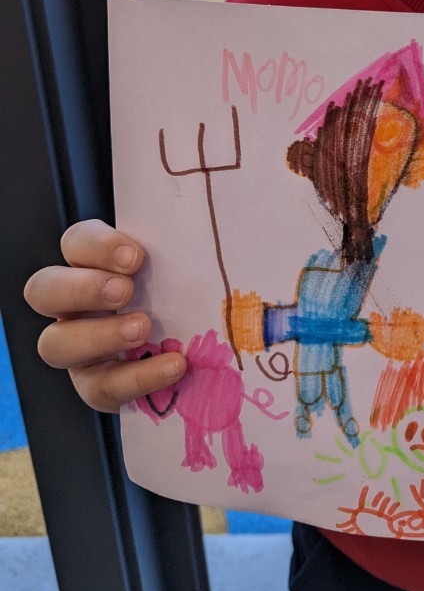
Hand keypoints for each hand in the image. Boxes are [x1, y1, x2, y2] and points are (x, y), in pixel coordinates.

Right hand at [23, 218, 185, 413]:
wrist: (196, 343)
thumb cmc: (184, 287)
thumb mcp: (182, 258)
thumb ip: (183, 238)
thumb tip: (213, 204)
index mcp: (91, 263)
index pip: (76, 243)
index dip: (98, 246)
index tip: (136, 256)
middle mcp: (73, 304)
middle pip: (44, 290)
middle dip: (82, 289)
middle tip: (125, 291)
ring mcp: (77, 347)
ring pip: (55, 344)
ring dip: (98, 336)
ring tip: (143, 329)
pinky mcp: (96, 385)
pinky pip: (102, 387)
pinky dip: (138, 378)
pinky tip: (173, 365)